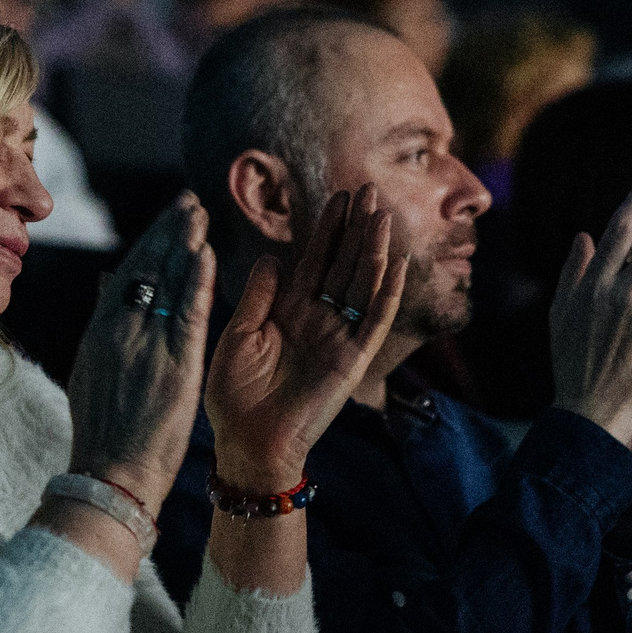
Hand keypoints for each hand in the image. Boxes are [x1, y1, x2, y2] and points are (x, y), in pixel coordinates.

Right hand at [66, 195, 216, 512]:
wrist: (111, 476)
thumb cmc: (103, 432)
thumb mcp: (90, 370)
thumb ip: (102, 324)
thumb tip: (105, 282)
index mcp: (98, 332)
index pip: (126, 273)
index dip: (148, 241)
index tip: (167, 217)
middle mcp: (118, 331)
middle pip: (145, 267)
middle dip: (167, 231)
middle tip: (188, 201)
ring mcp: (145, 346)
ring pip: (165, 283)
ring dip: (184, 243)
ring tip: (200, 214)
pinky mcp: (173, 364)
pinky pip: (186, 313)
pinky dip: (195, 281)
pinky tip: (205, 253)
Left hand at [204, 186, 406, 490]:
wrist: (247, 442)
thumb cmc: (234, 395)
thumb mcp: (237, 336)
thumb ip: (258, 296)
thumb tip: (273, 256)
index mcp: (289, 311)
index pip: (314, 260)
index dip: (327, 229)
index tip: (338, 196)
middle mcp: (318, 320)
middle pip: (344, 264)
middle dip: (357, 228)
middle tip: (369, 190)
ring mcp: (338, 338)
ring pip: (362, 285)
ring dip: (374, 250)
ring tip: (382, 215)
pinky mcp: (352, 361)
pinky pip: (374, 322)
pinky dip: (387, 294)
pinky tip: (397, 265)